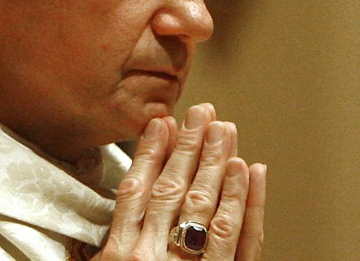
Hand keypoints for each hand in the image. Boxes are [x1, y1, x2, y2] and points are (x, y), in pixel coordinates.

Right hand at [94, 104, 265, 259]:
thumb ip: (109, 246)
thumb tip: (119, 204)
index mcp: (120, 254)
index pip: (135, 191)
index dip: (150, 153)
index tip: (162, 123)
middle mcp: (152, 256)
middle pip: (173, 191)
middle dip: (189, 147)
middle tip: (202, 113)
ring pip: (206, 208)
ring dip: (217, 164)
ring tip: (225, 130)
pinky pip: (240, 242)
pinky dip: (247, 203)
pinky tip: (250, 171)